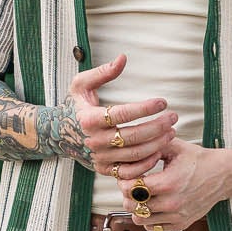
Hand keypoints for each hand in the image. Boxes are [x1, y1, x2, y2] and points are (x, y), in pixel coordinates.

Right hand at [59, 54, 177, 181]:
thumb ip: (102, 72)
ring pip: (135, 154)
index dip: (145, 108)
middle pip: (133, 136)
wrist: (57, 134)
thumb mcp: (81, 85)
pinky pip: (129, 172)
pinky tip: (159, 151)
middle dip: (158, 127)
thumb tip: (123, 58)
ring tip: (171, 132)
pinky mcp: (104, 170)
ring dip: (157, 144)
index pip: (123, 114)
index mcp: (90, 119)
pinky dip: (147, 164)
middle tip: (173, 117)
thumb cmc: (75, 106)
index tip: (163, 102)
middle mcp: (95, 141)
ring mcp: (100, 158)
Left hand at [126, 138, 231, 230]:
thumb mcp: (175, 147)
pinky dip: (149, 218)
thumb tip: (132, 150)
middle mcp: (171, 203)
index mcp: (168, 183)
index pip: (131, 188)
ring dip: (136, 208)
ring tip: (141, 197)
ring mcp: (176, 216)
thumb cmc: (199, 161)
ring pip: (140, 220)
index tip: (126, 177)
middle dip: (127, 195)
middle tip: (131, 187)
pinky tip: (153, 205)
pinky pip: (154, 227)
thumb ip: (152, 146)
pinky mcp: (180, 224)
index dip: (123, 182)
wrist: (222, 175)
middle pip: (132, 206)